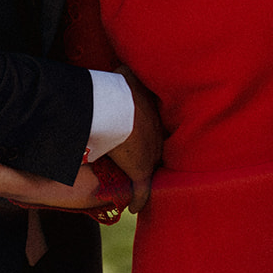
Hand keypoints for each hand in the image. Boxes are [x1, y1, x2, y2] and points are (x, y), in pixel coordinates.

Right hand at [108, 66, 162, 212]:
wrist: (115, 109)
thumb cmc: (117, 90)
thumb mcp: (124, 76)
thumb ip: (126, 72)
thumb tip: (123, 65)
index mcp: (154, 112)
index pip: (155, 124)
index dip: (148, 129)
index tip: (141, 132)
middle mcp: (157, 133)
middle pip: (156, 144)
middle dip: (150, 149)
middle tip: (139, 156)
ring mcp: (151, 152)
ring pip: (150, 165)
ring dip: (143, 172)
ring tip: (136, 181)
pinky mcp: (142, 170)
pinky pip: (142, 189)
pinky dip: (139, 199)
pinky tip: (136, 207)